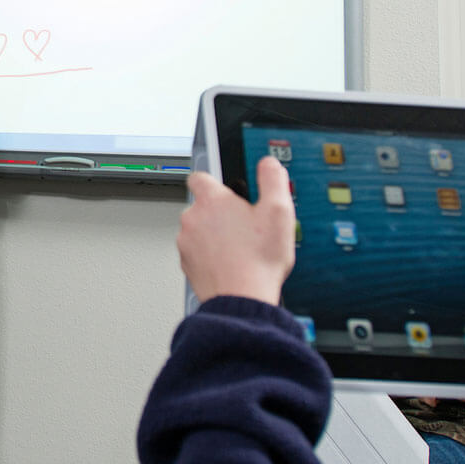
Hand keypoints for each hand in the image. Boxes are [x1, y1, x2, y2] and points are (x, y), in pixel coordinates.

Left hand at [178, 159, 295, 303]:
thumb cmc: (258, 260)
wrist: (241, 299)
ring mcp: (186, 243)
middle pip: (203, 206)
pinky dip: (210, 256)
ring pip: (199, 231)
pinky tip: (231, 263)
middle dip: (220, 213)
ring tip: (240, 248)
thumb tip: (268, 164)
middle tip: (245, 226)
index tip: (227, 190)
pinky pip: (197, 253)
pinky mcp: (187, 265)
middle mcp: (192, 218)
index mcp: (212, 200)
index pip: (201, 177)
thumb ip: (273, 180)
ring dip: (214, 235)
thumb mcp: (279, 212)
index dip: (215, 181)